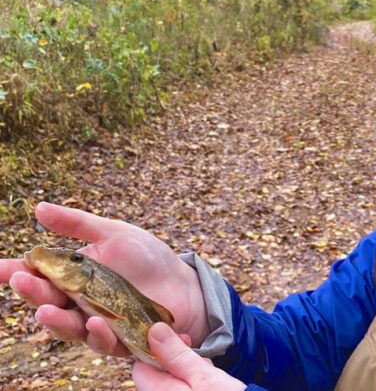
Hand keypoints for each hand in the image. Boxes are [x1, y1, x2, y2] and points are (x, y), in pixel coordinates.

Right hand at [0, 202, 209, 354]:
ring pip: (68, 329)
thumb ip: (78, 225)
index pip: (36, 275)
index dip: (14, 272)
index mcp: (71, 277)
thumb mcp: (114, 234)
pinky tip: (96, 324)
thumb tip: (39, 208)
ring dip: (56, 321)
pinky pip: (104, 344)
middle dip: (33, 293)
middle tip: (22, 281)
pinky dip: (98, 335)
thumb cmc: (147, 258)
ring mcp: (97, 324)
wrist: (183, 284)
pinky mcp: (120, 341)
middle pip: (47, 303)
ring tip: (47, 310)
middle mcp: (78, 303)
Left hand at [133, 322, 246, 390]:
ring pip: (169, 381)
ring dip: (184, 369)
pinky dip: (190, 381)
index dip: (157, 349)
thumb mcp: (203, 374)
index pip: (140, 368)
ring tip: (205, 368)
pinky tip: (206, 380)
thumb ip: (176, 353)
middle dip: (173, 358)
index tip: (179, 340)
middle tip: (193, 349)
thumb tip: (154, 330)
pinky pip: (179, 389)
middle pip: (154, 374)